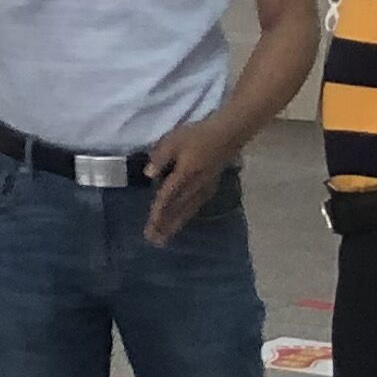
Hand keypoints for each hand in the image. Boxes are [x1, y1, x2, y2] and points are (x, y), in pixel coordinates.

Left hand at [142, 118, 235, 241]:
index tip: (150, 227)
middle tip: (154, 241)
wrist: (227, 134)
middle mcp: (195, 186)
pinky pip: (195, 207)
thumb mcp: (173, 140)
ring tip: (165, 238)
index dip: (158, 213)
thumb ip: (160, 157)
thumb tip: (148, 174)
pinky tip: (182, 221)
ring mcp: (204, 188)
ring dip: (175, 224)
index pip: (167, 197)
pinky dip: (186, 216)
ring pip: (187, 211)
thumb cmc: (197, 135)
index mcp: (184, 174)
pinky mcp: (210, 187)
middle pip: (177, 209)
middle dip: (165, 225)